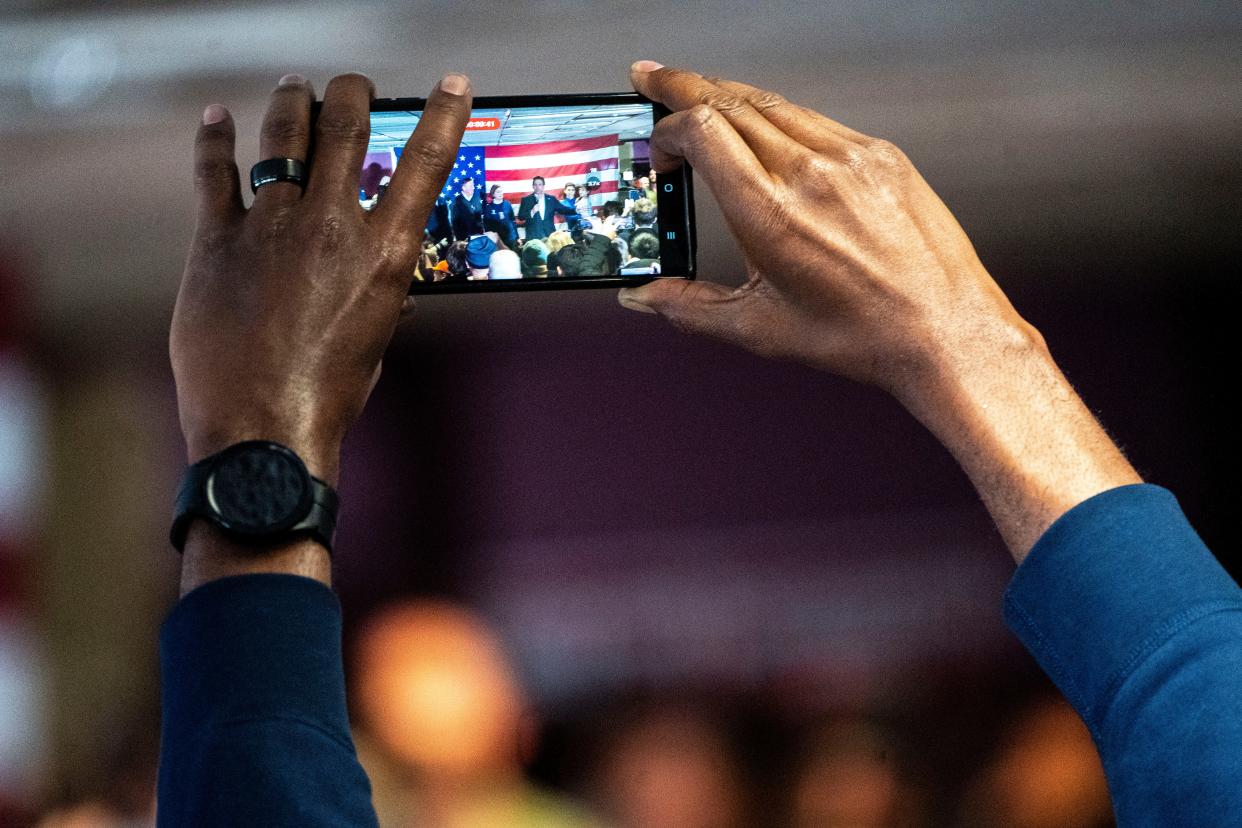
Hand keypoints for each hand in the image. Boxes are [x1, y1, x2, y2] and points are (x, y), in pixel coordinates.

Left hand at [171, 72, 471, 483]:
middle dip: (351, 94)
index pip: (425, 164)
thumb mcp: (375, 340)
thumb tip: (387, 290)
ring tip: (294, 88)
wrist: (263, 427)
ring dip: (291, 103)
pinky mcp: (217, 240)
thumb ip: (381, 299)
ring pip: (281, 137)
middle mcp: (330, 227)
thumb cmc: (329, 395)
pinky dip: (214, 140)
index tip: (453, 85)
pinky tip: (216, 119)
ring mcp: (270, 228)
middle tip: (352, 87)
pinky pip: (214, 173)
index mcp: (382, 253)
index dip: (443, 115)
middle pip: (345, 129)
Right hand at [619, 62, 1036, 399]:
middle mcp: (810, 174)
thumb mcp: (760, 329)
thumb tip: (644, 297)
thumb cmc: (865, 334)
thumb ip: (689, 307)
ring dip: (727, 96)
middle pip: (730, 101)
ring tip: (702, 97)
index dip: (667, 127)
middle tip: (654, 80)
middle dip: (682, 86)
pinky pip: (815, 119)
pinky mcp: (880, 154)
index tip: (657, 144)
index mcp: (772, 214)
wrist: (945, 331)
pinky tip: (767, 131)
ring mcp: (850, 157)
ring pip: (772, 103)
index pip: (703, 130)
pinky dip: (778, 116)